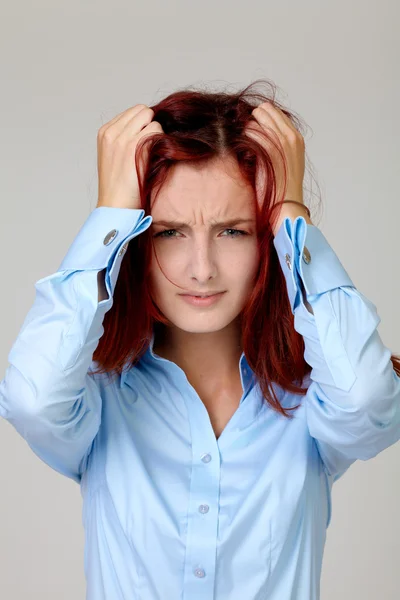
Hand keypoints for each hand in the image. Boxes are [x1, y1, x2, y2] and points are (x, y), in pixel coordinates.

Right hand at [96, 104, 163, 208]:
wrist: (115, 204)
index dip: (143, 123)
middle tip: (151, 146)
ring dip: (157, 134)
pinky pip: (157, 132)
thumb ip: (124, 137)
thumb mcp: (113, 155)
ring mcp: (123, 138)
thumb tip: (147, 124)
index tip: (144, 139)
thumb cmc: (118, 186)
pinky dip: (160, 143)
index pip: (132, 111)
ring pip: (151, 120)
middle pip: (143, 110)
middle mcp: (112, 132)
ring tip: (151, 154)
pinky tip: (154, 158)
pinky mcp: (135, 146)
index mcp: (105, 132)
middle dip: (150, 124)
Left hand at [245, 101, 305, 219]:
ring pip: (256, 119)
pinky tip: (242, 151)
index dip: (260, 118)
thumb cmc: (282, 188)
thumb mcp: (287, 162)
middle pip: (265, 110)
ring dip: (246, 129)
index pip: (274, 112)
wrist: (286, 205)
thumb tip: (260, 134)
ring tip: (243, 146)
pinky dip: (243, 138)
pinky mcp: (269, 149)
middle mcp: (290, 136)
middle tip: (245, 136)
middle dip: (252, 120)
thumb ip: (279, 146)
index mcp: (296, 138)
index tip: (251, 130)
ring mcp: (281, 141)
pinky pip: (251, 131)